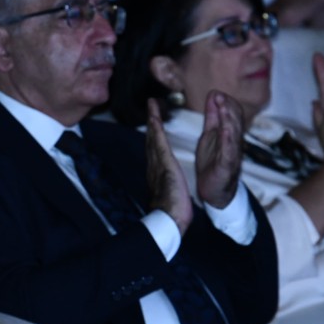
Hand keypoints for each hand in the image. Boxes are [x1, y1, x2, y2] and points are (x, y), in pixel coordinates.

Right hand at [146, 100, 192, 235]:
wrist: (169, 218)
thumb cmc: (172, 211)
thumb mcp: (169, 194)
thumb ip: (166, 186)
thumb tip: (166, 184)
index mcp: (157, 172)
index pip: (156, 149)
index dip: (154, 135)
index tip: (155, 122)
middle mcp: (154, 165)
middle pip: (151, 139)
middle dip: (151, 122)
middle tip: (151, 106)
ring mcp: (157, 163)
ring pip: (153, 137)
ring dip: (152, 119)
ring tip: (152, 104)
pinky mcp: (164, 162)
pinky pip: (159, 141)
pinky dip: (156, 128)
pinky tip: (155, 117)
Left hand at [194, 91, 243, 209]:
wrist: (214, 191)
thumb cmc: (213, 163)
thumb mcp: (209, 135)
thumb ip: (212, 118)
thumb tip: (214, 96)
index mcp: (228, 134)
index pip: (232, 114)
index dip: (225, 103)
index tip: (215, 93)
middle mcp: (234, 142)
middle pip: (236, 120)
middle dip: (228, 107)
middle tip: (219, 95)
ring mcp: (232, 153)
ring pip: (235, 133)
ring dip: (229, 118)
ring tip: (223, 106)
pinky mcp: (228, 165)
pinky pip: (230, 151)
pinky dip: (228, 139)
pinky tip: (225, 129)